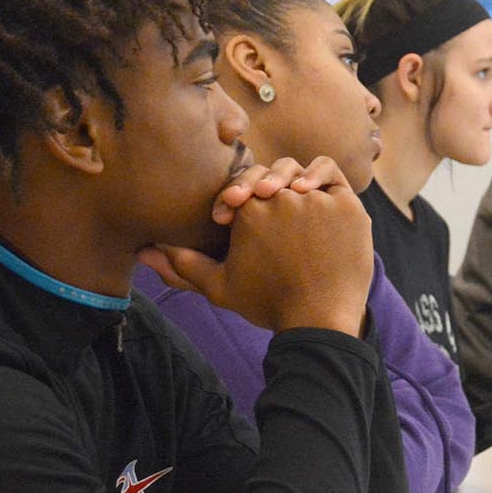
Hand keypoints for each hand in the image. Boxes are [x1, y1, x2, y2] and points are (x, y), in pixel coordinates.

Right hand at [139, 157, 372, 335]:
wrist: (319, 322)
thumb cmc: (267, 305)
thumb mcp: (218, 286)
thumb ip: (182, 265)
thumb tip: (145, 253)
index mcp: (247, 210)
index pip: (239, 187)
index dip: (235, 200)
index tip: (235, 222)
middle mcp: (280, 197)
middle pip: (267, 177)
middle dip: (261, 190)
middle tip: (262, 212)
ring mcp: (316, 199)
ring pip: (297, 171)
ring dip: (289, 179)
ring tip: (287, 198)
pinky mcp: (347, 205)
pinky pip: (330, 173)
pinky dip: (320, 175)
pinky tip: (310, 190)